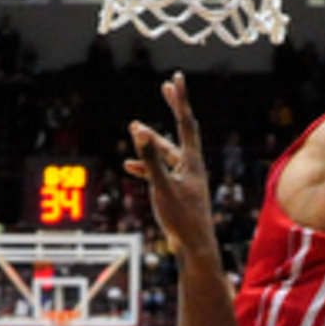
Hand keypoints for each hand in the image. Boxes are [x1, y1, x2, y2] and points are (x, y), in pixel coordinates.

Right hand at [125, 75, 219, 254]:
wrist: (196, 247)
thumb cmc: (182, 219)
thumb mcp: (162, 187)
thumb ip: (150, 160)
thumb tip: (140, 131)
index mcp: (192, 161)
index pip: (186, 122)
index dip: (180, 100)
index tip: (175, 78)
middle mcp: (192, 165)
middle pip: (182, 130)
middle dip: (173, 108)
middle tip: (167, 86)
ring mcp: (186, 178)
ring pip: (168, 152)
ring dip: (151, 141)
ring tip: (134, 127)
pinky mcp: (179, 191)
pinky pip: (161, 171)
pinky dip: (146, 167)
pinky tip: (128, 166)